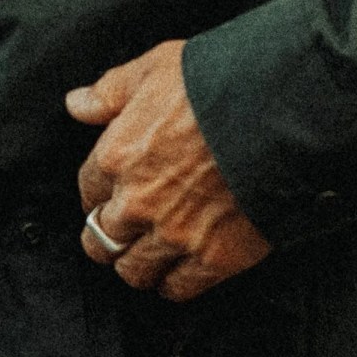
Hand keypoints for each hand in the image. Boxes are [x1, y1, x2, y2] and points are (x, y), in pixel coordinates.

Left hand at [68, 40, 270, 301]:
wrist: (279, 113)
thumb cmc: (218, 84)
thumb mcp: (153, 68)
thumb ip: (110, 91)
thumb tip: (78, 104)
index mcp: (117, 157)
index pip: (87, 190)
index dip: (98, 192)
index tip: (109, 192)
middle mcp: (137, 202)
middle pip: (100, 239)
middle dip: (107, 235)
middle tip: (120, 231)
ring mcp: (174, 234)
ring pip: (134, 271)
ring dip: (135, 264)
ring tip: (145, 255)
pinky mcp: (213, 257)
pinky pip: (178, 288)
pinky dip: (173, 283)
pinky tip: (177, 271)